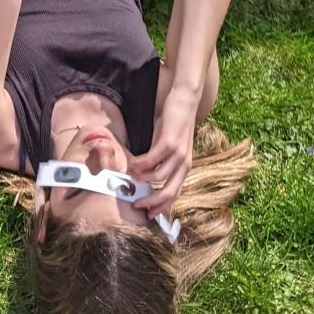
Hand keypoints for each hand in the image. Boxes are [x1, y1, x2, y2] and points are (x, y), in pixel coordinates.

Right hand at [128, 92, 197, 218]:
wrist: (185, 100)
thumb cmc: (174, 122)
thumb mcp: (169, 145)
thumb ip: (161, 160)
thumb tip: (144, 173)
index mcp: (184, 167)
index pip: (174, 194)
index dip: (161, 206)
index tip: (148, 213)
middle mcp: (184, 164)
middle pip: (169, 192)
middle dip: (151, 201)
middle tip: (136, 204)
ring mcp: (178, 154)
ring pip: (158, 177)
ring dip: (141, 179)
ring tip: (128, 176)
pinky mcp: (169, 142)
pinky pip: (151, 160)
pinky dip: (139, 164)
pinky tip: (130, 163)